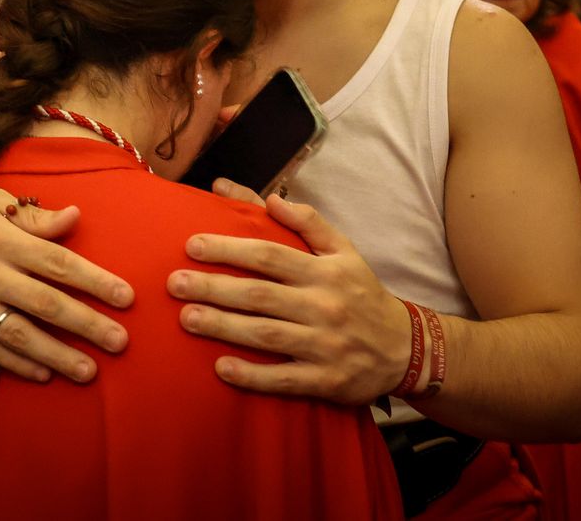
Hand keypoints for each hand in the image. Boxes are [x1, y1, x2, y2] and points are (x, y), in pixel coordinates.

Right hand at [0, 181, 133, 383]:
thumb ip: (34, 217)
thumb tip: (75, 219)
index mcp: (0, 238)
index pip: (58, 264)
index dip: (95, 282)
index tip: (126, 298)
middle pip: (45, 304)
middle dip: (87, 325)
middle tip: (120, 343)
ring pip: (18, 335)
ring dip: (57, 355)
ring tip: (89, 371)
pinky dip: (16, 363)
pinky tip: (43, 373)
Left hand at [166, 182, 410, 404]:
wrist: (405, 349)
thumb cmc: (363, 294)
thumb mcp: (345, 251)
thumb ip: (308, 222)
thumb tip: (269, 198)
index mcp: (324, 272)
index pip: (270, 256)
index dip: (230, 250)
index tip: (192, 246)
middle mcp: (324, 306)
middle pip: (261, 295)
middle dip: (214, 288)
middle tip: (174, 284)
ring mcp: (324, 346)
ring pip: (267, 335)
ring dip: (224, 327)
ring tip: (186, 319)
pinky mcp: (325, 380)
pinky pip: (284, 379)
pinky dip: (253, 375)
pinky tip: (222, 368)